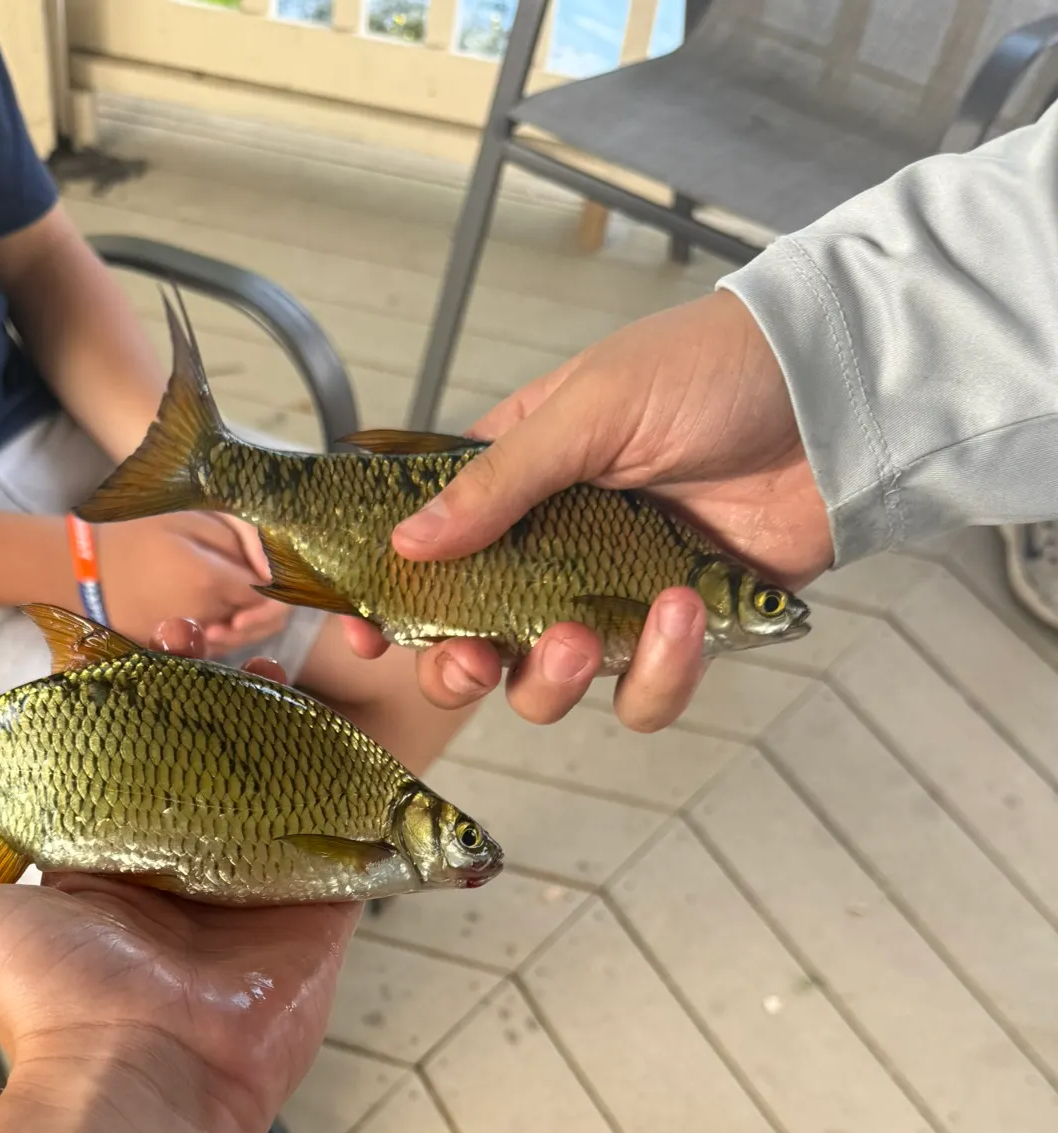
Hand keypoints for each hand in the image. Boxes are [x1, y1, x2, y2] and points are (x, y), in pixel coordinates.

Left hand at [0, 619, 356, 1132]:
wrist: (140, 1074)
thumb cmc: (53, 997)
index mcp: (116, 868)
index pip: (134, 764)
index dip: (142, 706)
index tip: (147, 653)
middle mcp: (186, 874)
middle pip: (210, 766)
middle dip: (214, 702)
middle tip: (215, 646)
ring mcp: (255, 889)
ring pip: (277, 788)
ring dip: (278, 726)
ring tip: (273, 666)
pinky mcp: (315, 910)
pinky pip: (341, 835)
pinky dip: (346, 784)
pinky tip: (339, 725)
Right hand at [98, 512, 288, 654]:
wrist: (86, 572)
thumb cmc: (137, 537)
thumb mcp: (189, 521)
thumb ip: (236, 541)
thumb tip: (270, 567)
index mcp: (210, 579)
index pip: (269, 594)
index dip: (279, 587)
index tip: (271, 573)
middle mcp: (205, 616)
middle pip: (260, 623)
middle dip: (269, 609)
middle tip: (259, 590)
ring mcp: (189, 639)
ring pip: (241, 642)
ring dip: (249, 626)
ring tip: (235, 603)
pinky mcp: (175, 651)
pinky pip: (215, 652)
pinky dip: (225, 638)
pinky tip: (217, 620)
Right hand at [343, 290, 832, 731]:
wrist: (836, 393)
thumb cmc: (709, 370)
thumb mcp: (590, 408)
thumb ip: (498, 482)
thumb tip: (407, 545)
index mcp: (514, 485)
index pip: (428, 554)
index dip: (393, 602)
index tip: (366, 632)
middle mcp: (553, 552)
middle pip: (476, 643)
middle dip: (462, 669)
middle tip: (475, 659)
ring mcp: (615, 598)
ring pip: (550, 685)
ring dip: (553, 681)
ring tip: (583, 638)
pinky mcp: (682, 635)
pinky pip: (645, 693)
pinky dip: (658, 674)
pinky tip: (682, 615)